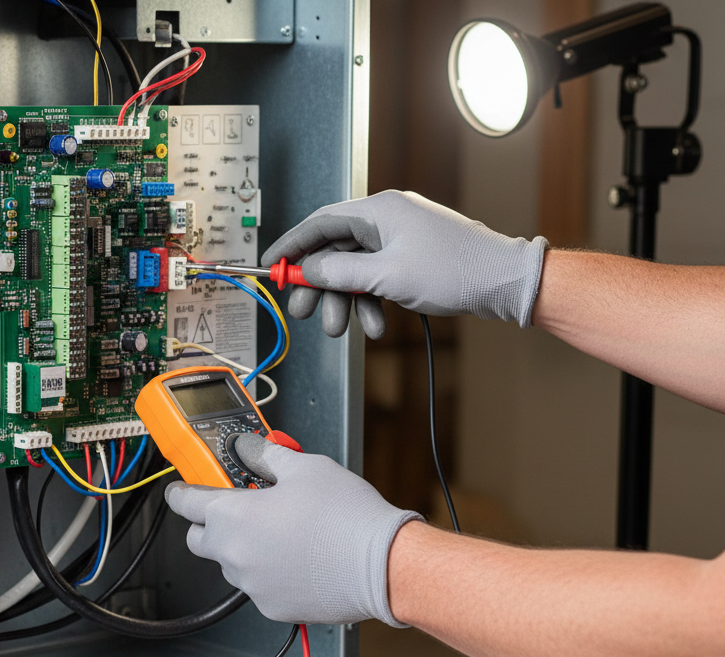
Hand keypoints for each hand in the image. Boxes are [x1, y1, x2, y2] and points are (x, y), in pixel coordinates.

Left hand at [164, 434, 422, 624]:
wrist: (382, 565)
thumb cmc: (346, 517)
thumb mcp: (305, 467)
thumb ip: (267, 456)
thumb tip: (251, 449)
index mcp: (232, 517)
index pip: (185, 504)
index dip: (182, 493)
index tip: (182, 490)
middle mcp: (234, 556)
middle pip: (199, 539)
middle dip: (210, 523)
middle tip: (240, 508)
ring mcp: (252, 586)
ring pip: (231, 564)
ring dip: (242, 548)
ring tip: (281, 532)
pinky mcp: (273, 607)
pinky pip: (258, 586)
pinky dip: (269, 572)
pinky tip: (297, 557)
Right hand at [262, 190, 547, 338]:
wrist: (502, 281)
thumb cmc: (454, 270)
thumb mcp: (386, 276)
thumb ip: (340, 272)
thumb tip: (308, 269)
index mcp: (379, 210)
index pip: (320, 222)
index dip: (292, 246)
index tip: (272, 266)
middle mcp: (387, 218)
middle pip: (334, 250)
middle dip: (318, 285)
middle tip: (304, 311)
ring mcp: (399, 238)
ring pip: (355, 269)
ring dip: (346, 301)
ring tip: (342, 329)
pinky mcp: (410, 258)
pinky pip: (377, 278)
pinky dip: (371, 302)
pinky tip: (377, 324)